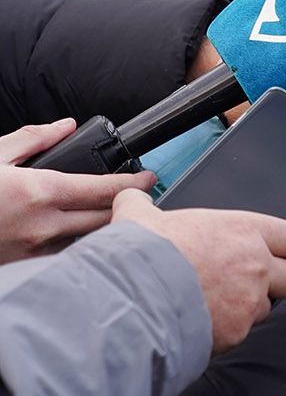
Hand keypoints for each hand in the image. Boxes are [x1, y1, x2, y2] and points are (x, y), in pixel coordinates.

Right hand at [0, 119, 154, 263]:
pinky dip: (78, 247)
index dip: (135, 184)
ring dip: (106, 231)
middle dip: (130, 209)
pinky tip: (82, 238)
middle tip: (142, 198)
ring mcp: (33, 252)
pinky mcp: (23, 269)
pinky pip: (63, 258)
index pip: (103, 189)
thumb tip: (65, 126)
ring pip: (88, 243)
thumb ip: (34, 139)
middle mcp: (42, 226)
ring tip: (116, 216)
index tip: (151, 179)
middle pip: (106, 220)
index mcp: (39, 192)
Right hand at [111, 188, 285, 353]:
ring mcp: (248, 301)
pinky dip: (227, 331)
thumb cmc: (140, 257)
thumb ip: (142, 204)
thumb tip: (131, 196)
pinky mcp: (235, 332)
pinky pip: (241, 333)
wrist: (129, 301)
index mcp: (243, 231)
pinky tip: (202, 323)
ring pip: (265, 308)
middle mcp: (255, 265)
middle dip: (276, 282)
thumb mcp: (141, 218)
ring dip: (248, 308)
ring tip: (216, 304)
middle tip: (252, 283)